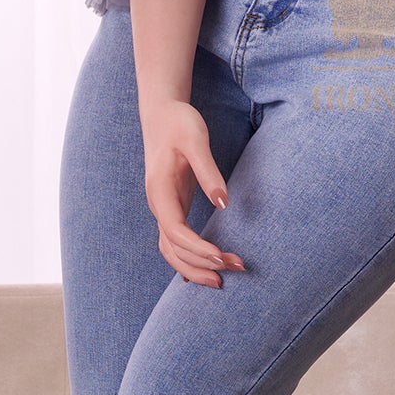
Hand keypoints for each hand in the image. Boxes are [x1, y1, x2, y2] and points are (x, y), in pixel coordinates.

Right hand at [141, 99, 247, 287]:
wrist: (162, 113)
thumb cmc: (179, 123)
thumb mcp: (195, 140)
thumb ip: (208, 172)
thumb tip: (224, 204)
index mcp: (159, 191)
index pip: (175, 231)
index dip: (197, 248)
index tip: (221, 257)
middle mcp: (158, 204)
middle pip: (173, 248)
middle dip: (202, 264)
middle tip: (236, 268)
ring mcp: (163, 208)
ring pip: (171, 250)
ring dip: (195, 268)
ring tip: (222, 280)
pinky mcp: (172, 207)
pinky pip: (176, 242)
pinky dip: (188, 260)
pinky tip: (206, 270)